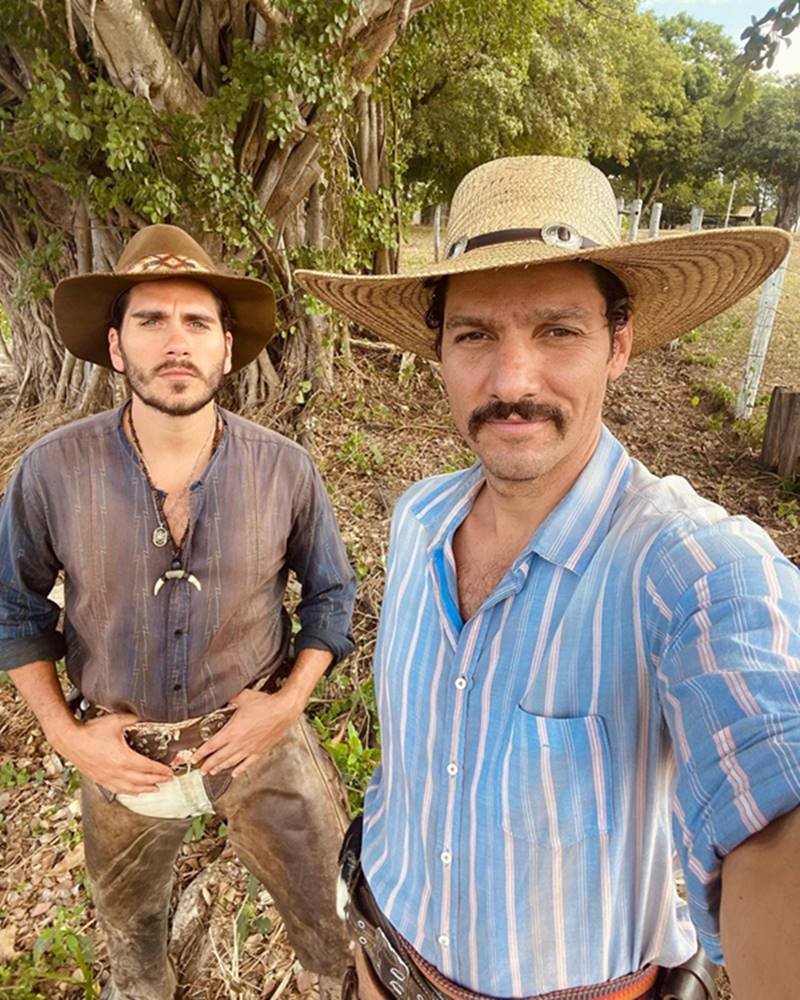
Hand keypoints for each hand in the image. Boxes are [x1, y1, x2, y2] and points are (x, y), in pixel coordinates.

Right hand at [52, 713, 174, 794]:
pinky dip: (128, 792)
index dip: (160, 770)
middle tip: (168, 779)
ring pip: (130, 788)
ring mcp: (107, 777)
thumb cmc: (90, 731)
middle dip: (157, 779)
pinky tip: (133, 792)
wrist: (69, 739)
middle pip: (142, 780)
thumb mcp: (116, 721)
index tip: (169, 771)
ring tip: (155, 789)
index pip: (147, 767)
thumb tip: (145, 716)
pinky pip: (116, 789)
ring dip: (144, 789)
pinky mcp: (99, 779)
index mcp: (123, 758)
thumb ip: (133, 719)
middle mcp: (116, 771)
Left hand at [191, 688, 301, 777]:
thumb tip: (227, 698)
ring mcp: (249, 749)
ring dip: (220, 768)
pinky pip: (247, 764)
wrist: (284, 710)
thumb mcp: (244, 697)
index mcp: (232, 731)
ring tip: (212, 772)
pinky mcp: (260, 751)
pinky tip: (235, 773)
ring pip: (231, 762)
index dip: (200, 753)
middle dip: (207, 764)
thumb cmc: (266, 704)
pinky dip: (239, 769)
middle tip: (200, 770)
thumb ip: (232, 699)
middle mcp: (239, 743)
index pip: (211, 746)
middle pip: (219, 758)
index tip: (194, 758)